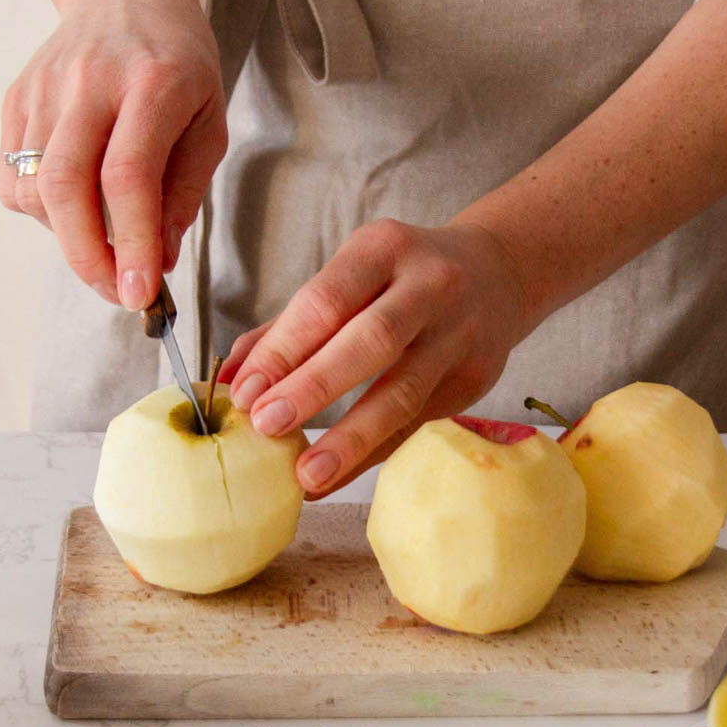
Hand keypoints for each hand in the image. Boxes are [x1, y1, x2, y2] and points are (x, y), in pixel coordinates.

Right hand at [0, 0, 226, 308]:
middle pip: (66, 187)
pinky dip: (43, 214)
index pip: (128, 177)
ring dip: (68, 238)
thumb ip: (183, 194)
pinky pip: (15, 179)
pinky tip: (76, 207)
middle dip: (88, 258)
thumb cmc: (178, 61)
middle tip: (117, 293)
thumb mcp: (208, 122)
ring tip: (105, 239)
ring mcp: (44, 89)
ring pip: (36, 189)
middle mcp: (88, 82)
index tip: (141, 294)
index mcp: (152, 83)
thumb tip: (160, 261)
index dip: (133, 244)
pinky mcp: (16, 100)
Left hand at [219, 217, 530, 495]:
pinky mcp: (475, 379)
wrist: (499, 274)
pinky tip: (334, 478)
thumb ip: (289, 326)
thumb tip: (227, 381)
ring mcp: (459, 334)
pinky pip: (417, 422)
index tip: (245, 392)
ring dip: (351, 438)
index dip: (283, 349)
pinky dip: (372, 454)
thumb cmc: (401, 278)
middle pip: (371, 341)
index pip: (326, 301)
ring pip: (403, 391)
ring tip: (306, 475)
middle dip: (315, 386)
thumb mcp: (351, 275)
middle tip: (267, 425)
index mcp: (384, 249)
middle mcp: (429, 286)